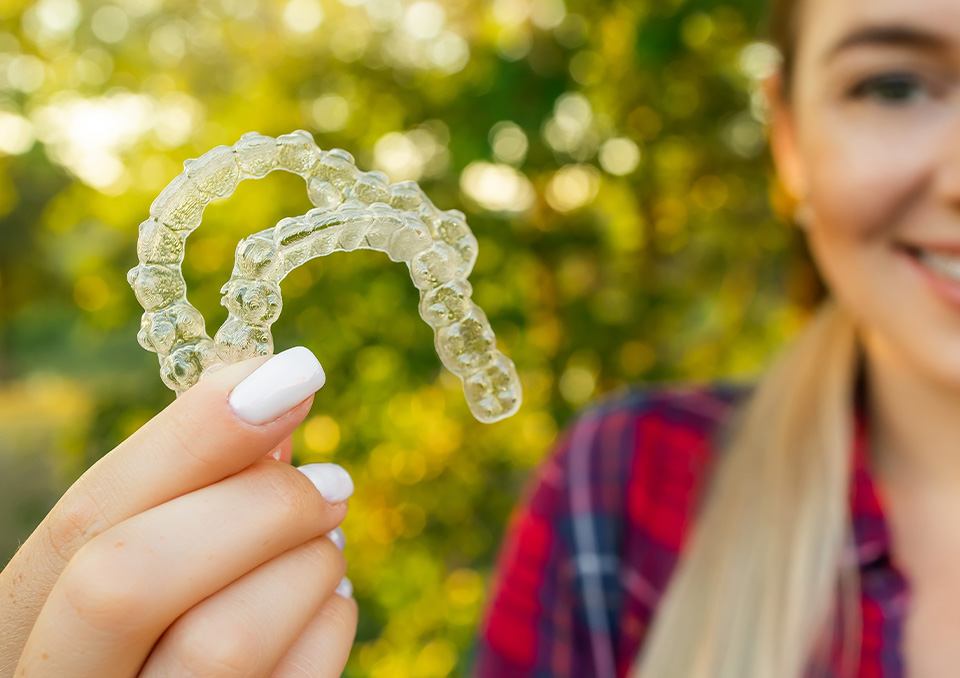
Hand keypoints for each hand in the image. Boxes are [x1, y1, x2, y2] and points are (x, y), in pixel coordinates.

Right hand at [0, 346, 356, 676]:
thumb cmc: (166, 633)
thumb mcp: (150, 568)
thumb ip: (190, 496)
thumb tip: (272, 397)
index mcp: (25, 629)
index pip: (85, 522)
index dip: (190, 437)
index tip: (290, 375)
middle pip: (130, 580)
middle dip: (254, 507)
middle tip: (331, 480)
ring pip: (222, 641)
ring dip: (307, 566)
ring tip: (326, 543)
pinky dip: (331, 623)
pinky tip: (326, 604)